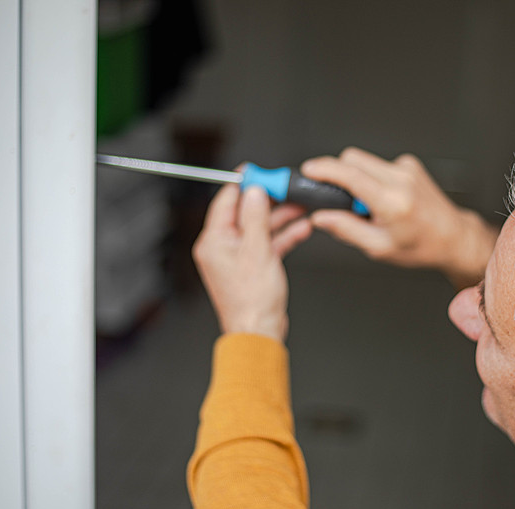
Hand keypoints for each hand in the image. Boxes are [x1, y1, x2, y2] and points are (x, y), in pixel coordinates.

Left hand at [192, 183, 312, 341]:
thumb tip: (254, 192)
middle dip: (268, 200)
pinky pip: (267, 243)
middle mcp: (222, 247)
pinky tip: (301, 228)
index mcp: (214, 241)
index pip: (226, 201)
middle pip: (245, 213)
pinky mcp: (252, 266)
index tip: (255, 171)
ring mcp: (237, 257)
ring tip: (300, 207)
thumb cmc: (252, 302)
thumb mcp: (257, 251)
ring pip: (260, 227)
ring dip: (280, 218)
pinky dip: (283, 236)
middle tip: (284, 188)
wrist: (260, 331)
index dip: (242, 183)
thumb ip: (256, 218)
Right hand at [301, 147, 498, 287]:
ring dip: (358, 178)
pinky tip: (385, 198)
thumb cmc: (422, 246)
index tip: (309, 170)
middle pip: (353, 159)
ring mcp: (407, 169)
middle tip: (344, 201)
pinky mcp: (410, 165)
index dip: (324, 170)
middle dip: (339, 174)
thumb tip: (322, 218)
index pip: (350, 175)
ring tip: (371, 206)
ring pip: (365, 161)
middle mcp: (401, 180)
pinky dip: (373, 179)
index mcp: (392, 202)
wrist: (452, 237)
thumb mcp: (379, 247)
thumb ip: (346, 229)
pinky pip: (378, 165)